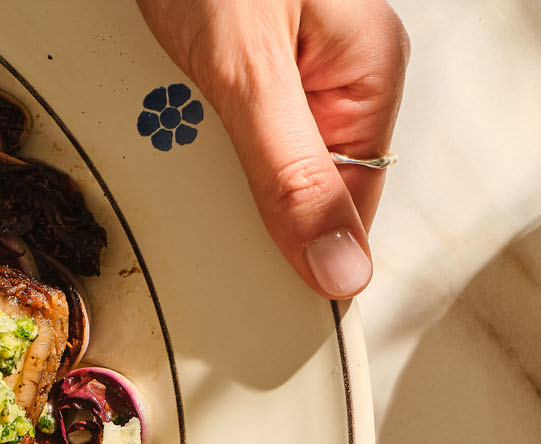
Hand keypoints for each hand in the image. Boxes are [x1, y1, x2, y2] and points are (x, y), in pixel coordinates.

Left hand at [134, 0, 408, 299]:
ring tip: (180, 118)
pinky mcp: (258, 51)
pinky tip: (172, 105)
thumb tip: (340, 267)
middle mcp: (345, 65)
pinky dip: (196, 126)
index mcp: (368, 70)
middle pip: (311, 184)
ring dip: (217, 161)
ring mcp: (302, 57)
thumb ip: (291, 175)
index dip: (308, 253)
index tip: (268, 295)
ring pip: (269, 156)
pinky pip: (239, 120)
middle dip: (254, 199)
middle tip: (201, 176)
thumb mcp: (246, 74)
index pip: (355, 207)